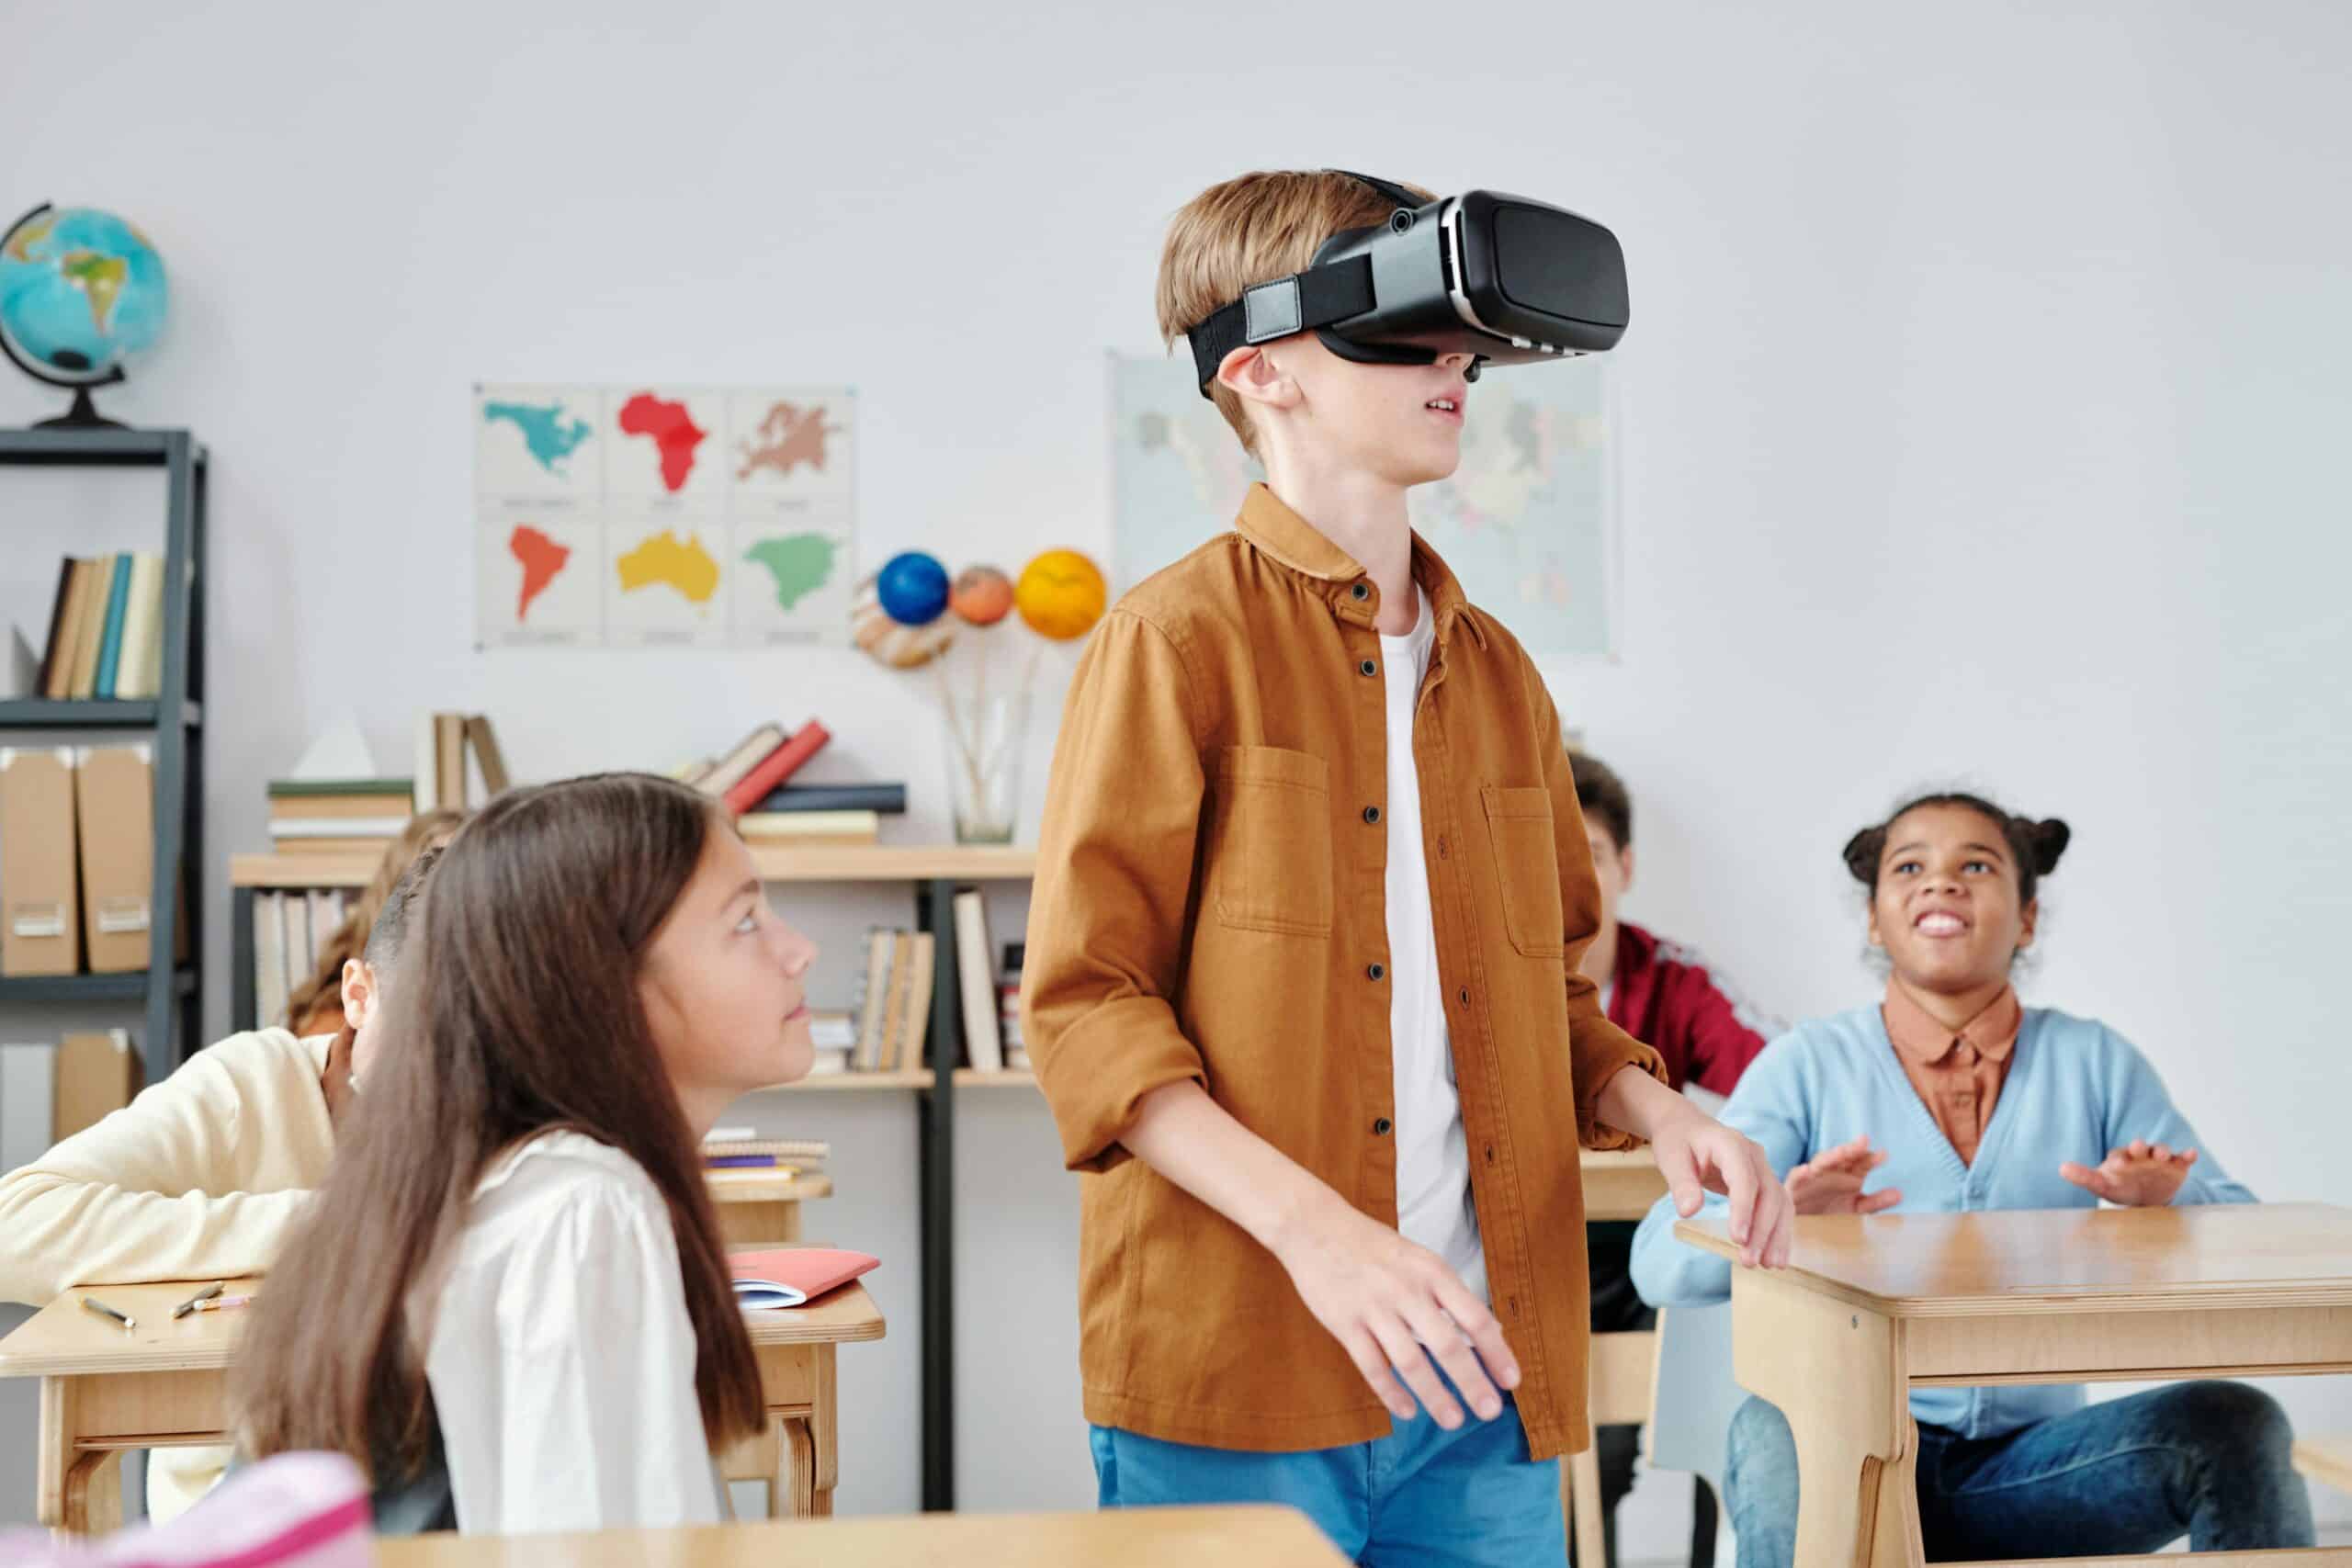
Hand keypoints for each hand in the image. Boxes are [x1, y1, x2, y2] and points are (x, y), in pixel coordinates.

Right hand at [1271, 1192, 1516, 1430]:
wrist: (1314, 1226)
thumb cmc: (1374, 1247)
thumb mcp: (1419, 1259)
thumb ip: (1450, 1295)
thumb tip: (1491, 1331)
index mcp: (1431, 1271)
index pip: (1474, 1317)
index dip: (1496, 1352)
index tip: (1512, 1381)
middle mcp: (1406, 1289)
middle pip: (1447, 1345)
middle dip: (1471, 1382)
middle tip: (1489, 1411)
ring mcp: (1373, 1307)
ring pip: (1410, 1361)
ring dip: (1435, 1395)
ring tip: (1453, 1420)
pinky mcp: (1344, 1323)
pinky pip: (1371, 1366)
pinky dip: (1391, 1393)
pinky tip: (1406, 1411)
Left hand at [1651, 1104, 1794, 1269]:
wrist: (1688, 1127)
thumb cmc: (1678, 1140)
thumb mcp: (1671, 1157)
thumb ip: (1681, 1183)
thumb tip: (1689, 1212)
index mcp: (1730, 1143)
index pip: (1744, 1179)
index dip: (1744, 1210)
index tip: (1738, 1239)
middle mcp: (1754, 1155)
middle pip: (1768, 1194)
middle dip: (1762, 1230)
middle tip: (1749, 1261)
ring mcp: (1763, 1168)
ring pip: (1780, 1203)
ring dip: (1776, 1235)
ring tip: (1767, 1265)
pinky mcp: (1764, 1182)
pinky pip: (1779, 1208)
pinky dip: (1779, 1232)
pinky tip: (1774, 1256)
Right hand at [1786, 1135, 1902, 1216]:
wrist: (1802, 1223)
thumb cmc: (1830, 1210)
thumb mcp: (1857, 1208)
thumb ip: (1876, 1201)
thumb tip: (1900, 1194)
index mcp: (1848, 1174)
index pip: (1862, 1162)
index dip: (1872, 1159)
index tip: (1883, 1155)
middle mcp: (1831, 1171)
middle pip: (1842, 1157)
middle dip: (1852, 1149)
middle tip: (1864, 1141)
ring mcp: (1813, 1177)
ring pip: (1821, 1162)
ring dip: (1830, 1156)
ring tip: (1841, 1152)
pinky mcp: (1795, 1187)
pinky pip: (1796, 1179)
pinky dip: (1799, 1174)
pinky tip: (1806, 1170)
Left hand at [2061, 1141, 2198, 1206]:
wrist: (2146, 1197)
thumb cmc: (2120, 1187)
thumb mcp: (2102, 1185)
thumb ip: (2084, 1177)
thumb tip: (2062, 1168)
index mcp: (2121, 1157)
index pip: (2117, 1155)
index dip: (2117, 1159)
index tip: (2115, 1165)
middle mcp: (2140, 1155)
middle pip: (2139, 1146)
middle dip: (2138, 1146)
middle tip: (2137, 1147)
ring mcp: (2159, 1160)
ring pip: (2161, 1150)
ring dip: (2162, 1150)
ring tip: (2162, 1155)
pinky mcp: (2176, 1167)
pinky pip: (2183, 1159)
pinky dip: (2187, 1156)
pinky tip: (2191, 1154)